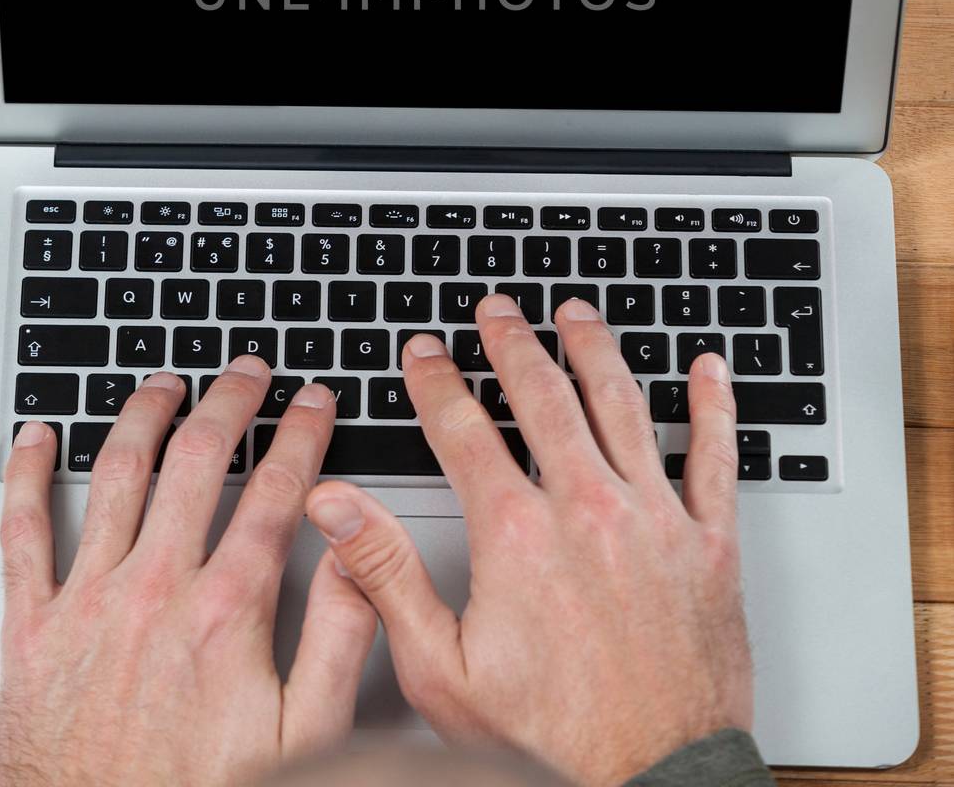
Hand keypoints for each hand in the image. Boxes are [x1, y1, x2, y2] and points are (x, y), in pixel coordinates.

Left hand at [0, 362, 375, 786]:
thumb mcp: (303, 737)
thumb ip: (339, 637)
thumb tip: (357, 554)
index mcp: (224, 613)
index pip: (274, 492)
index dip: (302, 435)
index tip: (314, 403)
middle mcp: (154, 592)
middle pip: (197, 461)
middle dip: (230, 401)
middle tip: (248, 372)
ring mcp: (89, 605)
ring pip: (119, 475)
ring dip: (145, 415)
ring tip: (166, 383)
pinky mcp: (33, 632)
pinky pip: (23, 534)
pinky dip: (28, 476)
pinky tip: (37, 437)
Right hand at [307, 296, 750, 786]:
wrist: (654, 785)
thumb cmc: (552, 743)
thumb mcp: (442, 671)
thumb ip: (385, 576)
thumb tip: (336, 508)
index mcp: (519, 535)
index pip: (464, 429)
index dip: (437, 381)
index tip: (425, 353)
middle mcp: (588, 509)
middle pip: (543, 395)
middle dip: (513, 342)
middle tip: (497, 310)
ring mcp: (655, 520)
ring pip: (621, 404)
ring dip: (594, 349)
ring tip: (576, 314)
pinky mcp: (711, 544)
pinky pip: (714, 456)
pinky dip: (713, 406)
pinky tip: (709, 370)